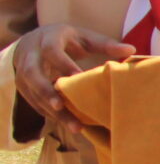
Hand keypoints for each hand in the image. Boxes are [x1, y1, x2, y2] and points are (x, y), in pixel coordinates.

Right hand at [10, 24, 134, 141]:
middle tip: (60, 106)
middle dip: (45, 91)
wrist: (31, 41)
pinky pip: (34, 103)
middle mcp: (30, 56)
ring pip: (32, 93)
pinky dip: (50, 115)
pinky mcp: (23, 87)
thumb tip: (132, 50)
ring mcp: (22, 73)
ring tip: (74, 126)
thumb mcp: (83, 37)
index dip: (62, 64)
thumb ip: (105, 44)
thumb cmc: (65, 40)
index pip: (51, 51)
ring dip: (51, 111)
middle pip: (32, 75)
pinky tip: (68, 125)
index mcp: (47, 39)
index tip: (77, 76)